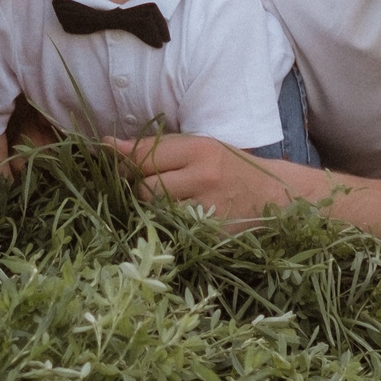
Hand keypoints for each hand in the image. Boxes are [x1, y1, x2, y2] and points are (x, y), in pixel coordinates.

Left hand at [106, 132, 311, 222]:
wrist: (275, 197)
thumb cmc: (231, 168)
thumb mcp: (200, 147)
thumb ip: (158, 148)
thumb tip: (108, 145)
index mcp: (200, 149)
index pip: (145, 156)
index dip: (121, 160)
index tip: (105, 155)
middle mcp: (204, 178)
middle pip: (145, 188)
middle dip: (138, 188)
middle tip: (144, 186)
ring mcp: (208, 210)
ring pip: (157, 212)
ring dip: (153, 209)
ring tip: (167, 202)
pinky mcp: (211, 235)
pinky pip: (173, 232)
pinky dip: (168, 226)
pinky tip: (178, 219)